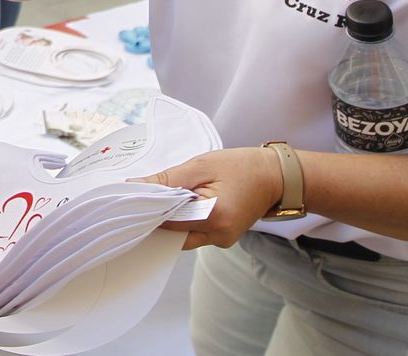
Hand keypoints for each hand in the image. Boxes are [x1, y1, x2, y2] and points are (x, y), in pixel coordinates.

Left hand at [133, 147, 285, 249]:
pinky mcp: (224, 238)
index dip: (147, 208)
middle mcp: (218, 236)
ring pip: (182, 235)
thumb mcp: (201, 165)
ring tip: (163, 196)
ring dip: (171, 218)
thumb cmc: (242, 166)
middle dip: (157, 215)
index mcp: (214, 217)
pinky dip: (184, 220)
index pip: (166, 220)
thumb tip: (135, 186)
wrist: (278, 177)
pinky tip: (180, 203)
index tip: (130, 197)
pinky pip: (195, 233)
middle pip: (172, 232)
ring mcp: (222, 240)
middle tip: (142, 196)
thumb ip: (167, 179)